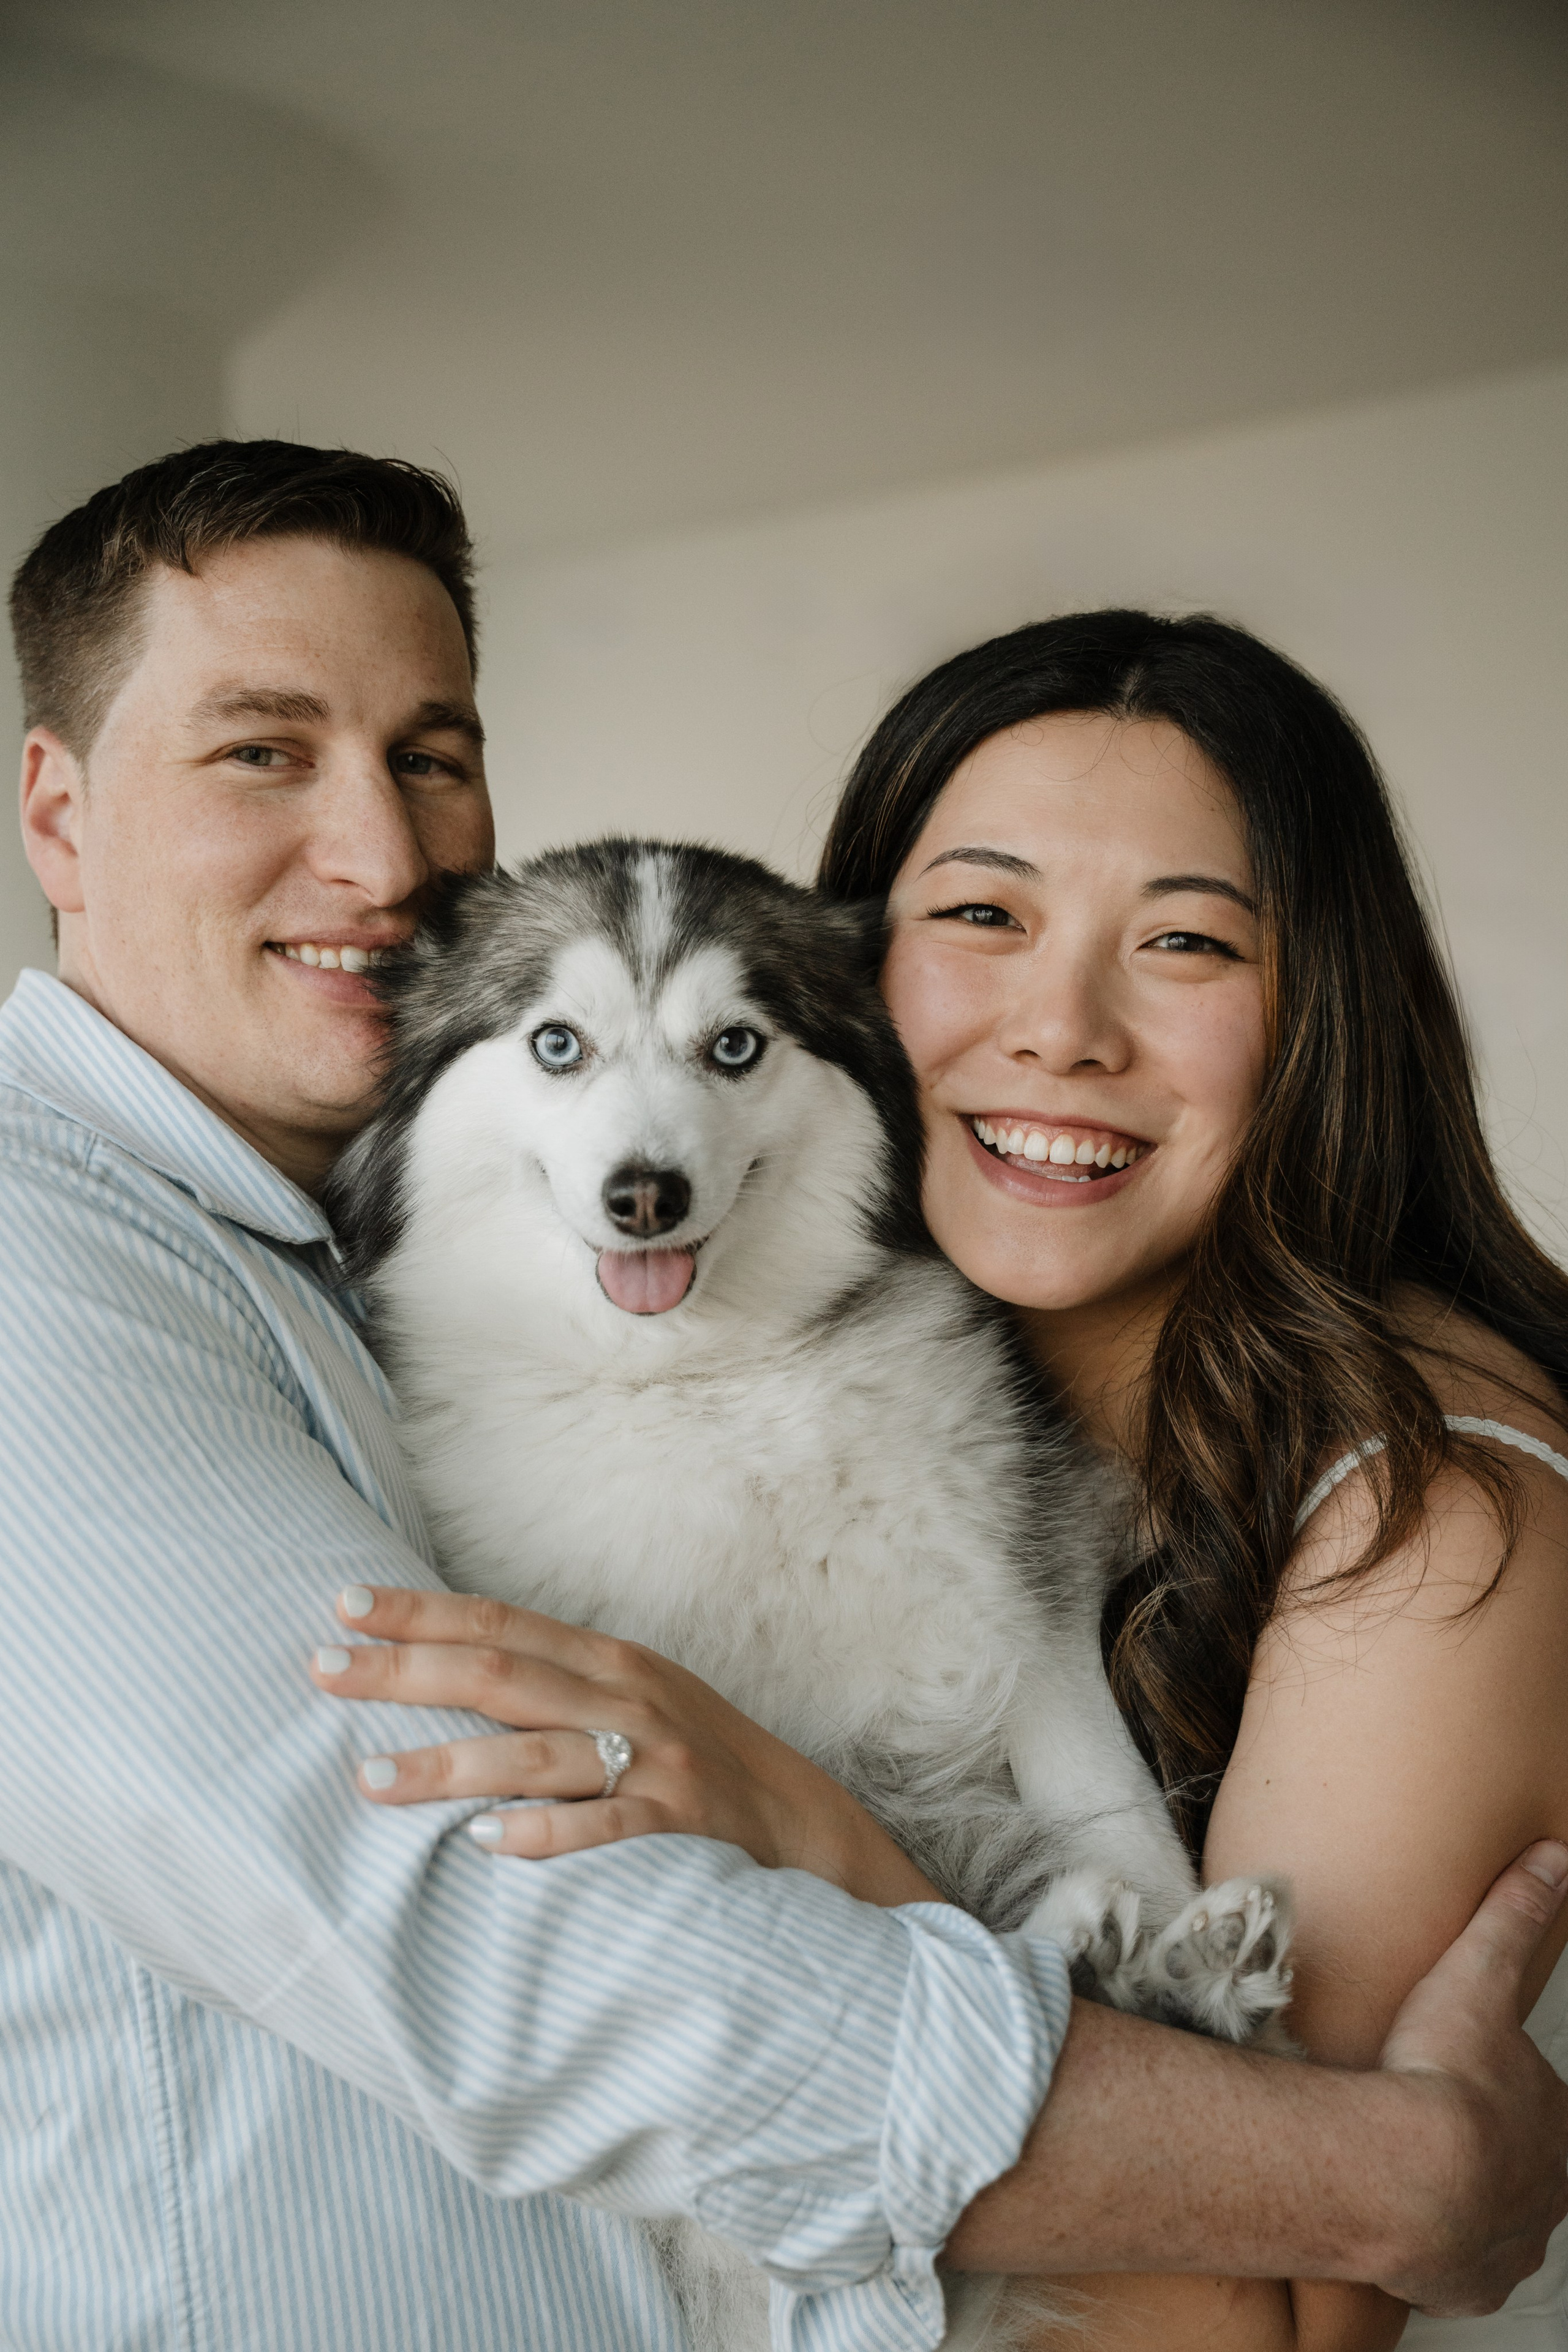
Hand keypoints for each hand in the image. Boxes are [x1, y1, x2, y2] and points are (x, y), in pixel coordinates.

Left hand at [309, 1584, 939, 1907]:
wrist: (809, 1831)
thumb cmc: (703, 1768)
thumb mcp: (636, 1705)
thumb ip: (556, 1689)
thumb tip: (449, 1676)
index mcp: (611, 1661)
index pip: (498, 1621)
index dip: (419, 1612)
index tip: (342, 1606)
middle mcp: (628, 1697)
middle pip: (498, 1672)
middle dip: (403, 1671)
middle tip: (322, 1671)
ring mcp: (655, 1759)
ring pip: (535, 1751)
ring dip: (447, 1762)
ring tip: (370, 1779)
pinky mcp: (678, 1825)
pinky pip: (602, 1827)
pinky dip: (541, 1833)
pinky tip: (482, 1843)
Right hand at [1373, 1841, 1567, 2314]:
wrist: (1404, 2170)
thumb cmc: (1442, 2074)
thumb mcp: (1480, 1974)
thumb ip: (1515, 1914)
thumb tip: (1556, 1857)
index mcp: (1558, 2123)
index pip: (1549, 2104)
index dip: (1514, 2087)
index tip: (1477, 2075)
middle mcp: (1548, 2190)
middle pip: (1532, 2165)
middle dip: (1495, 2147)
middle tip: (1441, 2120)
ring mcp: (1511, 2241)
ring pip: (1502, 2219)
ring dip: (1470, 2199)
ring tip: (1418, 2168)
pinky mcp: (1468, 2282)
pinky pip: (1462, 2267)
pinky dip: (1441, 2249)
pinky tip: (1408, 2223)